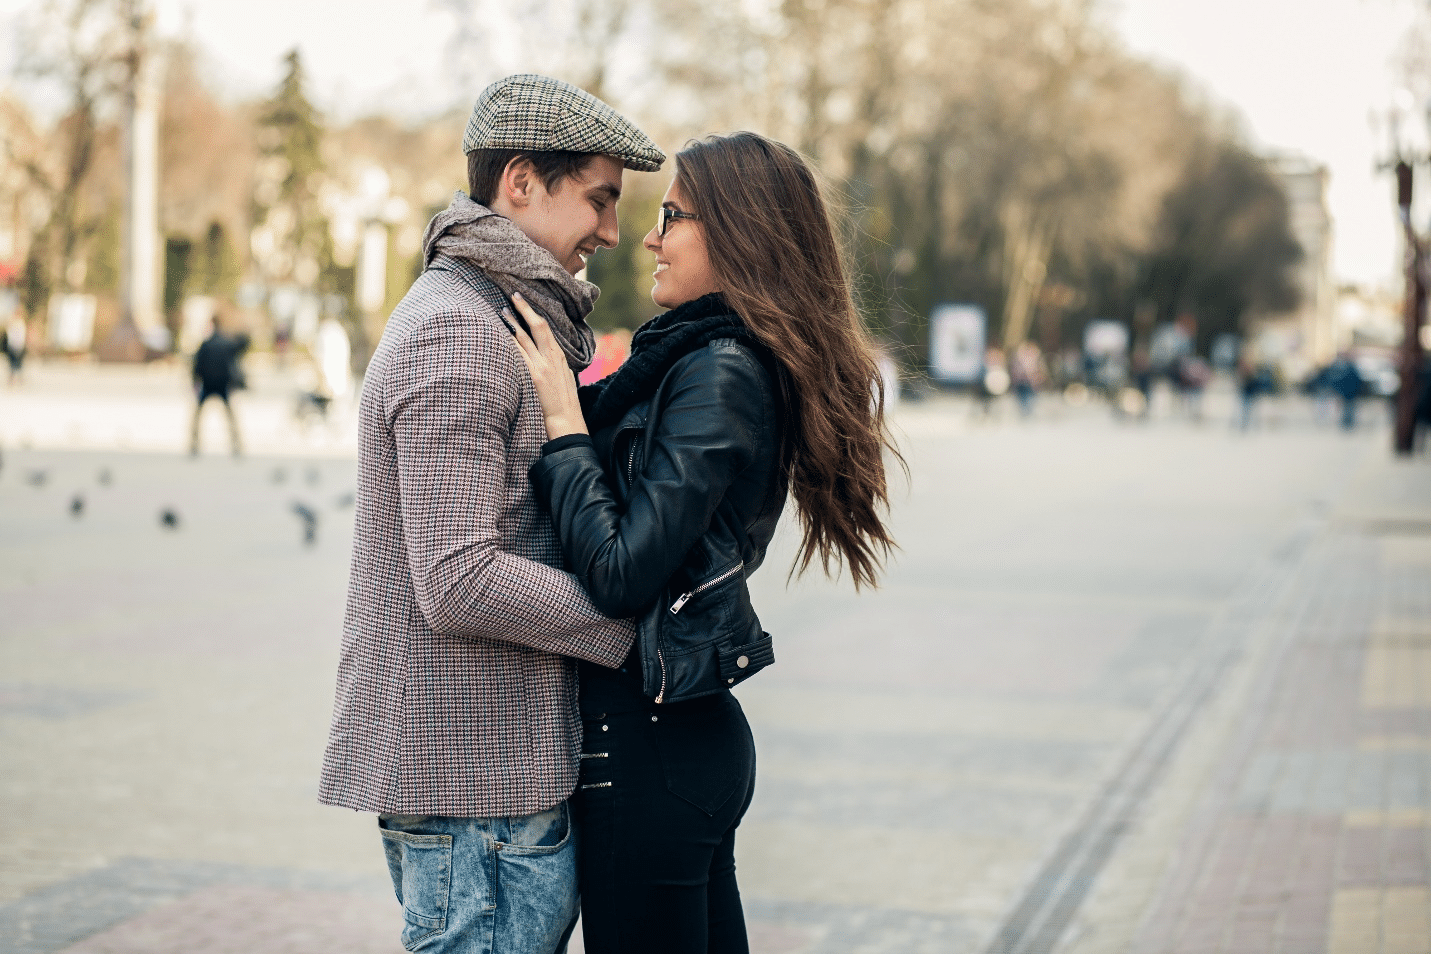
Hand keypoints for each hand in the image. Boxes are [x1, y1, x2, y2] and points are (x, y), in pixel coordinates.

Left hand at [508, 292, 587, 438]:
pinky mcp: (535, 375)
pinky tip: (502, 333)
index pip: (547, 328)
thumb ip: (554, 362)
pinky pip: (520, 354)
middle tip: (514, 295)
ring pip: (526, 337)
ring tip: (503, 310)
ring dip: (513, 322)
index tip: (525, 302)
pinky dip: (511, 341)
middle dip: (525, 309)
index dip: (535, 313)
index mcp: (560, 355)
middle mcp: (553, 357)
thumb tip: (543, 352)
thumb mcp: (564, 376)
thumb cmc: (563, 401)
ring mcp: (543, 365)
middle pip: (538, 326)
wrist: (566, 419)